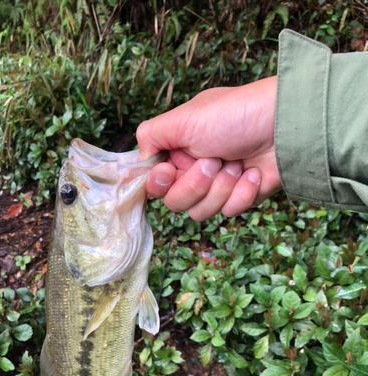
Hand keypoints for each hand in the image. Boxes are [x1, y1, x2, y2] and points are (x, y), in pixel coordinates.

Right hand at [136, 76, 281, 220]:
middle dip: (195, 184)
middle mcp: (195, 170)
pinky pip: (229, 212)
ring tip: (237, 164)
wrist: (285, 124)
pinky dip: (242, 193)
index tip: (170, 171)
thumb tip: (140, 158)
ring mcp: (219, 186)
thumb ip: (151, 135)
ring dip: (220, 188)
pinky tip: (253, 174)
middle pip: (176, 202)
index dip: (160, 183)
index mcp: (179, 150)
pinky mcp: (241, 197)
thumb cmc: (235, 114)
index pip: (155, 183)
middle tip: (213, 161)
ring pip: (201, 212)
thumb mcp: (185, 118)